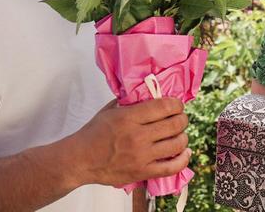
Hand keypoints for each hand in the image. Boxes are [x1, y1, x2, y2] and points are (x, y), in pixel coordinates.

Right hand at [70, 98, 190, 186]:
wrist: (80, 160)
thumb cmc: (93, 134)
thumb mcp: (110, 110)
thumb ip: (130, 101)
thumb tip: (149, 92)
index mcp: (129, 117)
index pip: (164, 106)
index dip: (176, 104)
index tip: (176, 105)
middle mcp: (138, 136)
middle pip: (175, 124)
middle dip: (182, 118)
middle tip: (180, 118)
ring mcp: (142, 156)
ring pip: (177, 144)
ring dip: (183, 136)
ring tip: (179, 134)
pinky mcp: (143, 172)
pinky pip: (172, 167)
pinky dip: (183, 159)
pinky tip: (184, 152)